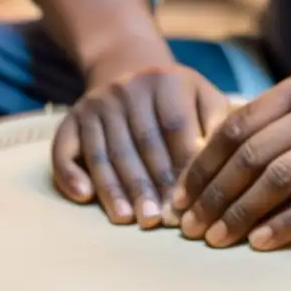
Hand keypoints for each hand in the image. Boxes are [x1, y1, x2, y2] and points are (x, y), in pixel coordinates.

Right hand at [51, 64, 230, 227]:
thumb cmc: (179, 101)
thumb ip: (218, 125)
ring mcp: (96, 104)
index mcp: (165, 80)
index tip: (190, 202)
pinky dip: (70, 174)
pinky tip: (84, 198)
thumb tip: (226, 161)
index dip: (182, 166)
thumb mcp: (204, 99)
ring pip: (105, 152)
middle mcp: (126, 88)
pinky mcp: (71, 119)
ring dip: (115, 188)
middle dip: (150, 185)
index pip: (175, 127)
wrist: (129, 69)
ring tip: (129, 219)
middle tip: (159, 221)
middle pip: (139, 144)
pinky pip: (65, 149)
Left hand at [171, 71, 290, 249]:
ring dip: (239, 213)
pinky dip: (284, 225)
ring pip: (274, 181)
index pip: (232, 130)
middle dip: (211, 195)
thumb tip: (216, 154)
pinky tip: (260, 243)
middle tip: (189, 226)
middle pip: (247, 158)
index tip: (180, 195)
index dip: (200, 166)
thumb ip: (272, 120)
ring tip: (216, 239)